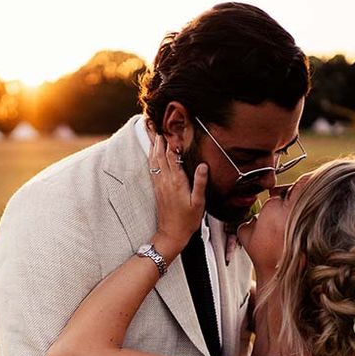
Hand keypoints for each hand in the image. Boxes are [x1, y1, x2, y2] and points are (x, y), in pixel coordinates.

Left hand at [149, 135, 206, 258]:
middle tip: (153, 121)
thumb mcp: (198, 203)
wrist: (171, 234)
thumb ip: (200, 183)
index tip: (169, 126)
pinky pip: (152, 168)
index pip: (172, 156)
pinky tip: (151, 151)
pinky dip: (151, 156)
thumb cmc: (188, 220)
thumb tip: (203, 165)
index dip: (170, 140)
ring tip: (150, 131)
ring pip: (154, 159)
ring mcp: (159, 184)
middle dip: (157, 138)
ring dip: (152, 144)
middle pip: (160, 154)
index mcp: (177, 182)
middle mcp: (166, 181)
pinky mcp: (157, 189)